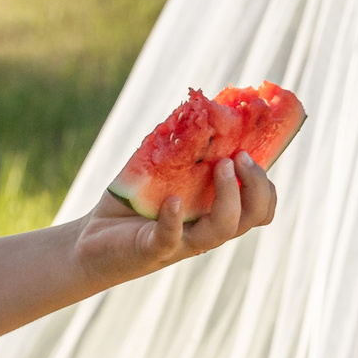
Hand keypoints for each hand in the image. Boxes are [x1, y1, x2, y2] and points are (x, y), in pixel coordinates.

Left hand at [70, 154, 276, 287]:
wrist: (92, 241)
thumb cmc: (132, 205)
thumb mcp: (160, 173)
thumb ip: (180, 150)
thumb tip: (195, 107)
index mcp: (214, 213)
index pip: (260, 207)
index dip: (265, 184)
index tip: (247, 153)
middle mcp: (206, 231)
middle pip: (254, 216)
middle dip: (255, 185)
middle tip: (238, 158)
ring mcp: (182, 243)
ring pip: (223, 229)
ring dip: (227, 196)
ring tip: (219, 166)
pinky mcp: (153, 249)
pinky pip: (170, 238)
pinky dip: (173, 219)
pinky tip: (172, 200)